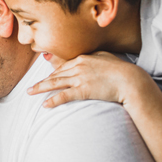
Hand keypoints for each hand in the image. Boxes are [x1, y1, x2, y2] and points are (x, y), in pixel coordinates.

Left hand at [28, 52, 147, 107]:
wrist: (131, 80)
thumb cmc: (121, 69)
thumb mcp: (105, 57)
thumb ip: (93, 56)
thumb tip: (87, 57)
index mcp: (83, 58)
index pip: (63, 66)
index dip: (53, 74)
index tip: (46, 79)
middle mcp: (79, 66)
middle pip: (56, 74)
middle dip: (42, 81)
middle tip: (31, 87)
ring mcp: (80, 78)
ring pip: (55, 83)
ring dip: (41, 88)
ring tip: (30, 93)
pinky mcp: (84, 90)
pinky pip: (64, 96)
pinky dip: (53, 100)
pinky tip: (45, 105)